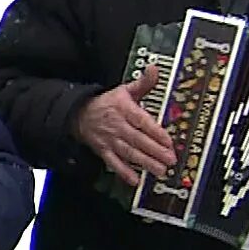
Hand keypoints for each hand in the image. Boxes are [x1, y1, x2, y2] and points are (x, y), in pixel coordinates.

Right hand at [74, 64, 175, 187]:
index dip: (155, 131)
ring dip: (144, 162)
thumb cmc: (107, 103)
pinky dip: (123, 172)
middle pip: (138, 139)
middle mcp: (117, 126)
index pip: (142, 121)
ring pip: (128, 152)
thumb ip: (143, 83)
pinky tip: (134, 179)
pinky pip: (113, 162)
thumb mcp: (124, 90)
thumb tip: (155, 69)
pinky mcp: (103, 150)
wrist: (78, 114)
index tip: (168, 140)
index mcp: (124, 109)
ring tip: (159, 170)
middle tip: (170, 159)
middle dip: (154, 151)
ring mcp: (110, 140)